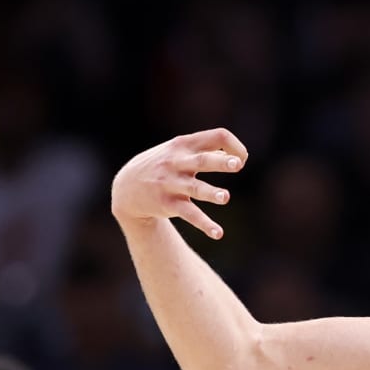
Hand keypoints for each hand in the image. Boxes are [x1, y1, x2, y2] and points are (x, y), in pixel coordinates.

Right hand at [110, 128, 248, 238]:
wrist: (127, 186)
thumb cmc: (164, 165)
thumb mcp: (178, 151)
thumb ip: (207, 151)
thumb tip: (239, 158)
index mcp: (184, 145)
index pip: (216, 136)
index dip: (234, 146)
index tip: (242, 161)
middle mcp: (177, 162)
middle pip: (203, 160)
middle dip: (220, 161)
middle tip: (237, 164)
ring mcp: (171, 183)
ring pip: (195, 188)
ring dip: (211, 193)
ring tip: (225, 197)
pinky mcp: (168, 204)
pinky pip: (189, 214)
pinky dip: (204, 224)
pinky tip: (218, 233)